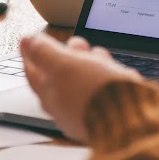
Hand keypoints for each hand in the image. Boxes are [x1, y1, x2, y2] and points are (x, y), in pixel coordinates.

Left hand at [21, 34, 141, 142]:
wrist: (132, 120)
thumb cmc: (95, 94)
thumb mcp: (64, 64)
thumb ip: (45, 52)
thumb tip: (29, 42)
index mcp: (49, 96)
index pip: (32, 72)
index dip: (30, 53)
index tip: (26, 39)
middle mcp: (65, 108)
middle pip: (59, 75)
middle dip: (66, 55)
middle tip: (74, 43)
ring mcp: (86, 111)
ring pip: (82, 79)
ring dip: (88, 62)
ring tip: (96, 52)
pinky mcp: (107, 112)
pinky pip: (100, 88)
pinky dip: (103, 74)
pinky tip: (111, 67)